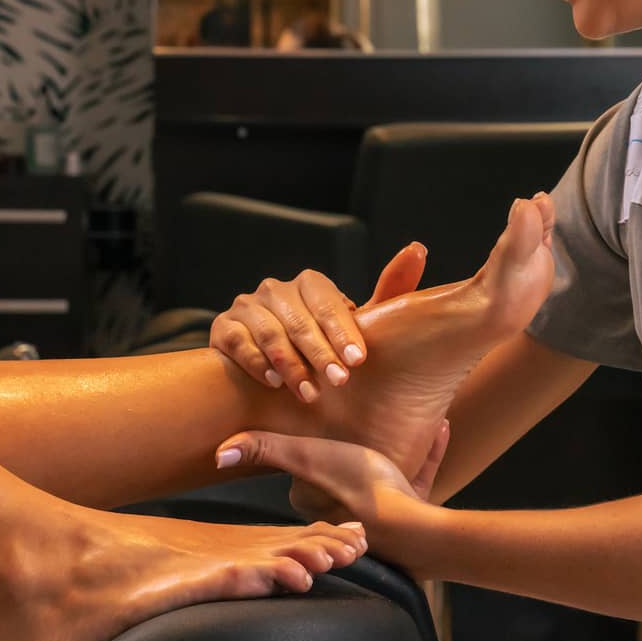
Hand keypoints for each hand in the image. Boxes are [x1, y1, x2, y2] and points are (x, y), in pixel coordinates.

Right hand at [211, 243, 428, 400]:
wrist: (276, 388)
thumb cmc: (326, 354)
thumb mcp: (358, 329)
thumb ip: (388, 293)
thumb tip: (418, 248)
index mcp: (311, 286)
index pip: (327, 303)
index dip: (342, 332)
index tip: (357, 360)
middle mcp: (277, 290)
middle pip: (299, 319)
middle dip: (320, 353)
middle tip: (339, 381)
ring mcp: (247, 308)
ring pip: (268, 331)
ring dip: (290, 363)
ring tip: (309, 392)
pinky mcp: (224, 329)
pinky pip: (237, 342)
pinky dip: (256, 361)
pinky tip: (273, 382)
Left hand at [218, 419, 449, 534]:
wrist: (413, 527)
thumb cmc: (358, 489)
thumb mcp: (306, 457)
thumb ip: (266, 449)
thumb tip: (218, 453)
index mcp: (317, 512)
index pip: (304, 485)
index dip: (308, 462)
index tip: (315, 440)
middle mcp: (346, 523)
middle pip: (343, 484)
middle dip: (353, 461)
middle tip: (358, 431)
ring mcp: (385, 523)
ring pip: (386, 483)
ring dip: (394, 456)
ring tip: (401, 427)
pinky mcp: (418, 515)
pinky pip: (421, 479)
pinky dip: (429, 453)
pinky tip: (440, 427)